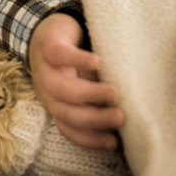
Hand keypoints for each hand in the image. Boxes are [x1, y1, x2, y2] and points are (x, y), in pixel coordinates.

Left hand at [28, 13, 123, 149]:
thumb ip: (98, 102)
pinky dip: (77, 60)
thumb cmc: (72, 64)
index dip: (90, 138)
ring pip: (61, 88)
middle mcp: (48, 92)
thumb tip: (130, 123)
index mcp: (57, 105)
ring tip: (114, 93)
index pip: (70, 128)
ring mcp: (46, 69)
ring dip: (88, 93)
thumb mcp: (84, 86)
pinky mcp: (48, 47)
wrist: (48, 31)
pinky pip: (59, 56)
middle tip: (120, 118)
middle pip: (66, 113)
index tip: (114, 143)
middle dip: (94, 119)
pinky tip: (96, 62)